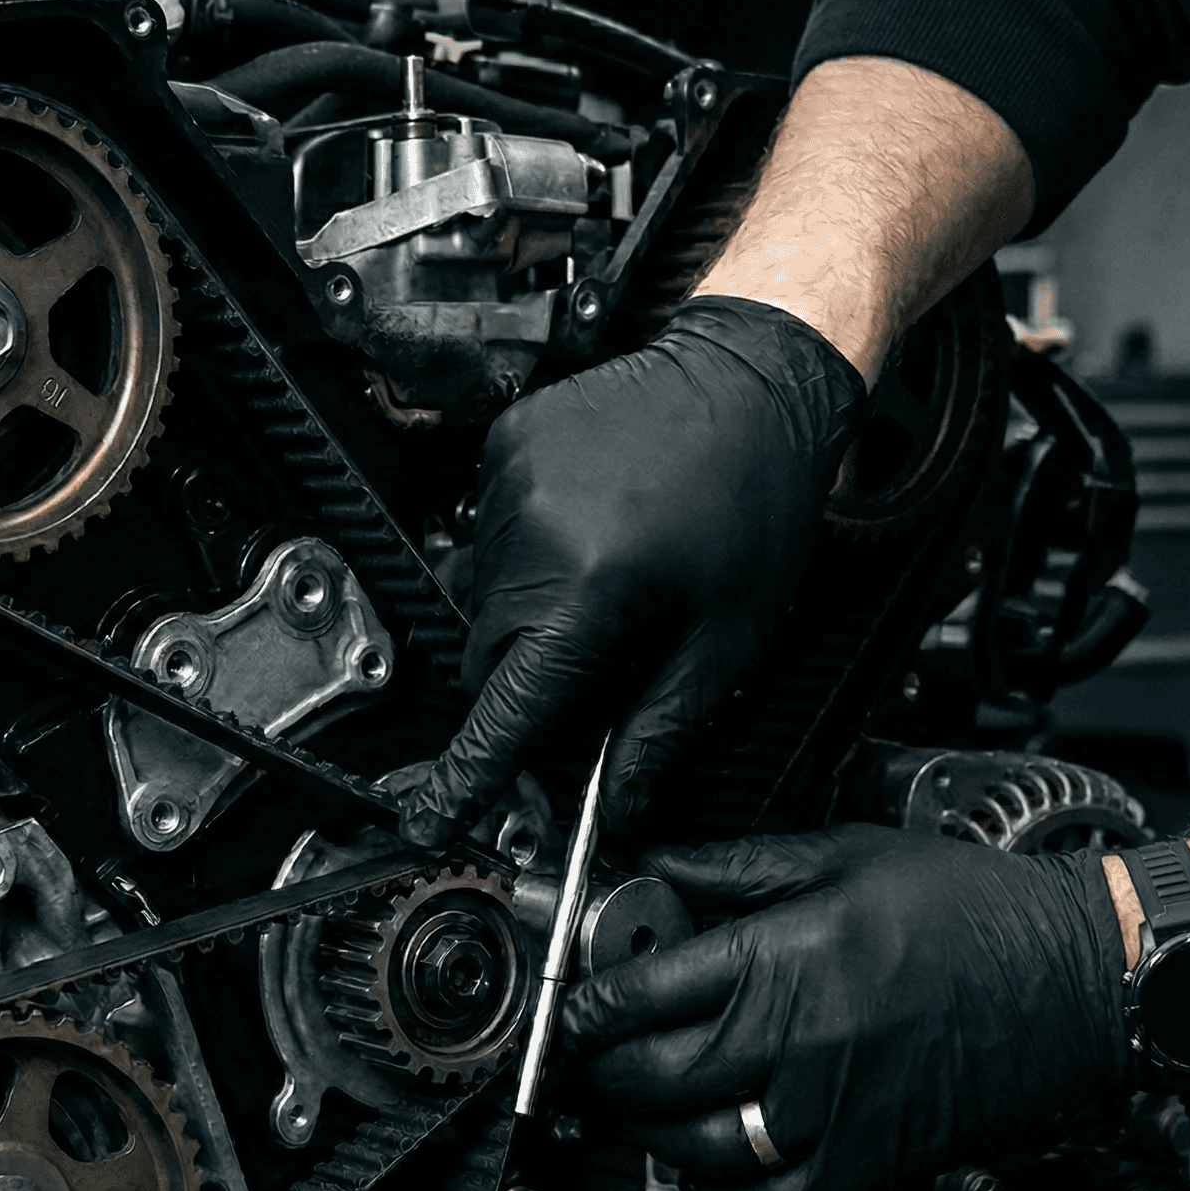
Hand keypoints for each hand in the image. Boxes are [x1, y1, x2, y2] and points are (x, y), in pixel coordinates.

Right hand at [400, 297, 863, 843]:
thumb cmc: (759, 493)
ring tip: (612, 575)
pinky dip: (529, 551)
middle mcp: (535, 532)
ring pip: (488, 597)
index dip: (470, 775)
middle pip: (491, 657)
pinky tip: (592, 528)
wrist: (754, 371)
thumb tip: (620, 802)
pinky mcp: (504, 443)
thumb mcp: (731, 632)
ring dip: (530, 614)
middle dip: (527, 686)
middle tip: (590, 681)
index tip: (430, 819)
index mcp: (591, 588)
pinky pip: (491, 530)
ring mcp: (510, 480)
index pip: (508, 708)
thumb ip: (662, 725)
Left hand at [560, 826, 1128, 1190]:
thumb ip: (740, 865)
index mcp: (785, 959)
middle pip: (650, 1075)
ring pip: (691, 1146)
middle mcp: (797, 1045)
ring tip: (643, 1092)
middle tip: (597, 1045)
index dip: (591, 1000)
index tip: (579, 999)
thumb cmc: (977, 912)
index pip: (642, 993)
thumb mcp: (848, 855)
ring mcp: (829, 1116)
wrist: (1075, 979)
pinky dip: (715, 1185)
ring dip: (649, 1124)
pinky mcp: (865, 1167)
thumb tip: (660, 862)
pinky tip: (705, 1154)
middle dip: (605, 1063)